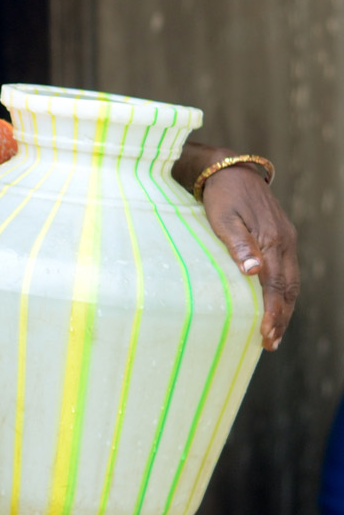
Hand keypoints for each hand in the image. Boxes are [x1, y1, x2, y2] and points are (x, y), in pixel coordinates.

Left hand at [198, 163, 298, 350]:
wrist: (231, 171)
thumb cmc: (221, 196)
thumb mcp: (223, 218)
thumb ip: (238, 245)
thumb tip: (254, 272)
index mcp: (271, 239)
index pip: (276, 284)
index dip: (272, 311)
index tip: (265, 334)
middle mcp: (284, 241)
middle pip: (289, 287)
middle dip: (281, 317)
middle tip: (270, 343)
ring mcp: (286, 239)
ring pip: (292, 281)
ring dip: (285, 308)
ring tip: (274, 334)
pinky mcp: (282, 237)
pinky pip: (288, 271)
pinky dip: (284, 293)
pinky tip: (276, 305)